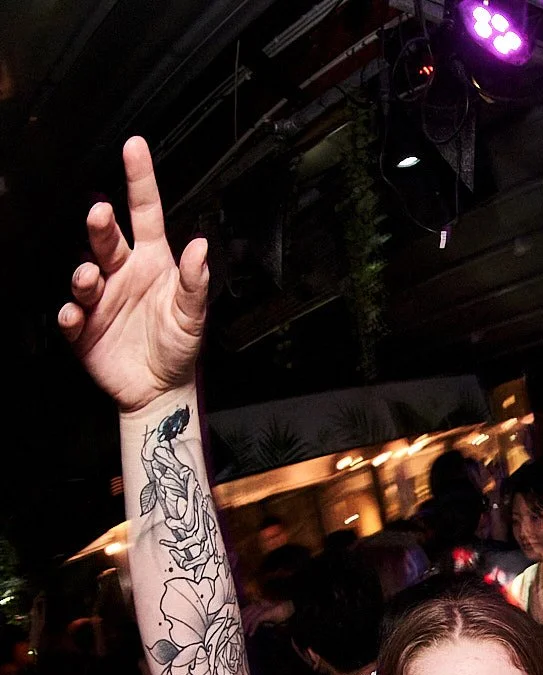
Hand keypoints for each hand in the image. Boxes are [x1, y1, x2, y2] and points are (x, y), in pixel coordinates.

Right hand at [59, 137, 210, 413]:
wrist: (159, 388)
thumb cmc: (178, 345)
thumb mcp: (194, 315)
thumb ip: (196, 283)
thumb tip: (200, 247)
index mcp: (152, 262)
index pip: (144, 212)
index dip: (139, 180)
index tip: (134, 147)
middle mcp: (122, 273)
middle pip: (106, 239)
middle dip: (99, 225)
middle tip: (100, 214)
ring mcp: (100, 298)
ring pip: (84, 274)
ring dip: (84, 272)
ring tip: (90, 277)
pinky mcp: (83, 327)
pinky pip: (71, 315)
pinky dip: (71, 314)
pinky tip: (76, 315)